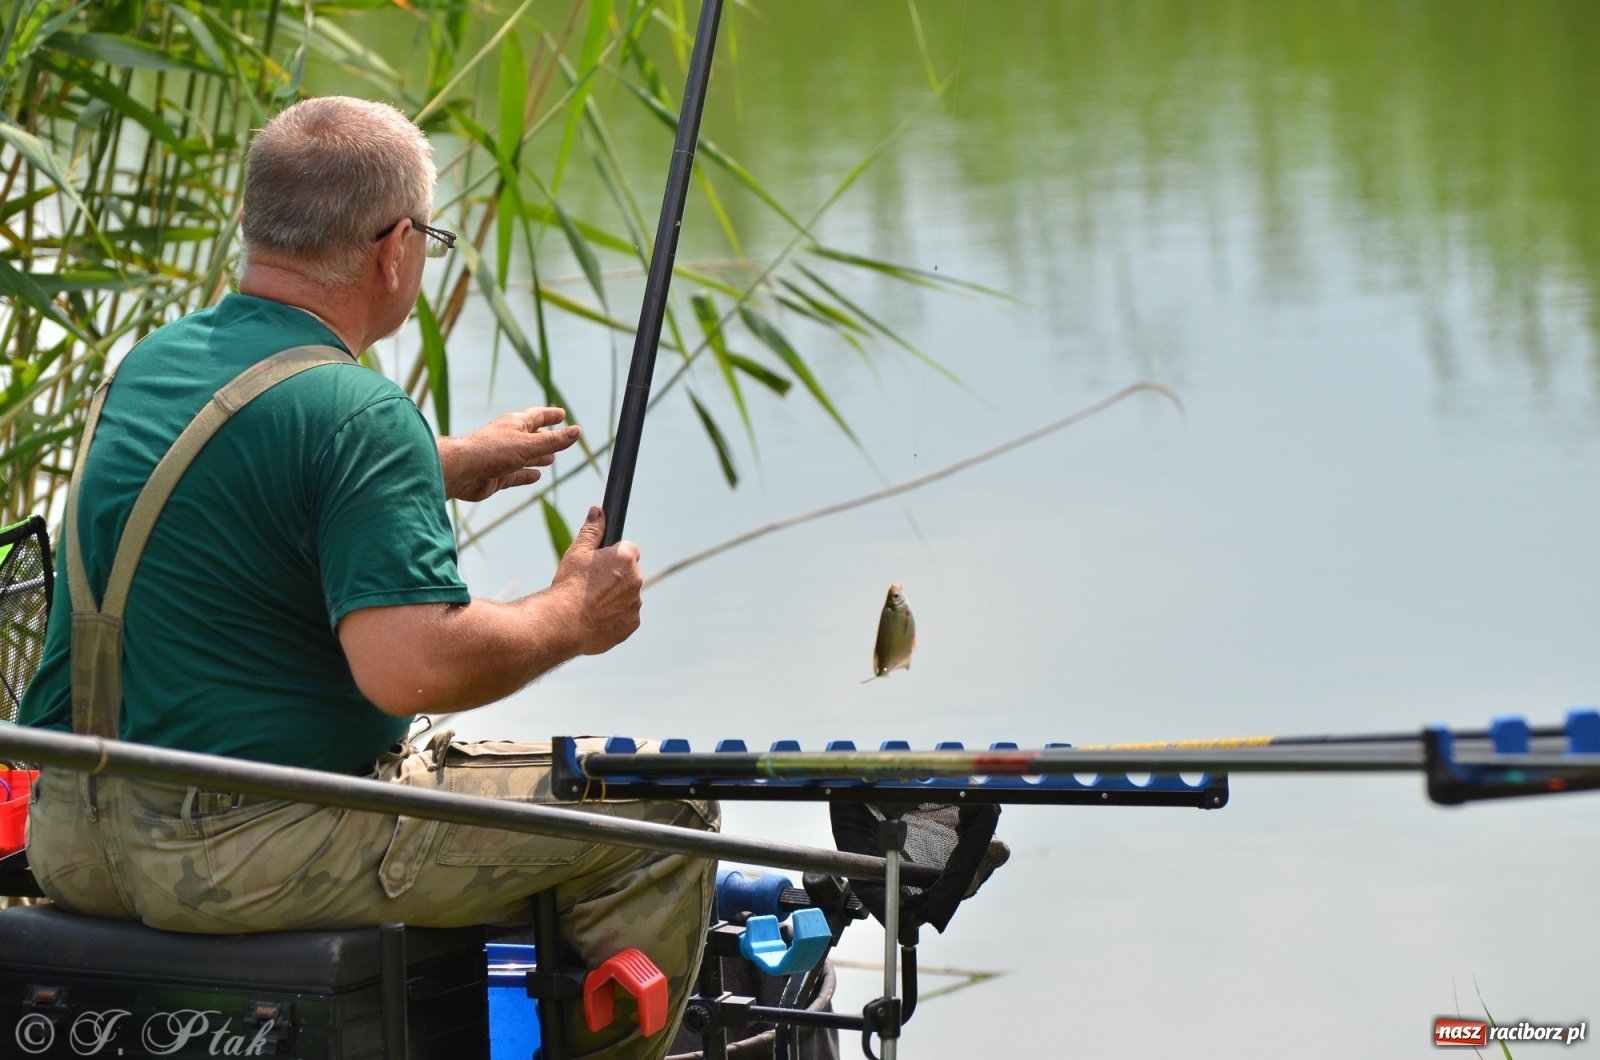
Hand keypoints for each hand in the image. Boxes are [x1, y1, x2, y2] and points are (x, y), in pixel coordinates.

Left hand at [437, 407, 579, 501]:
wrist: (462, 471)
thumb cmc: (491, 451)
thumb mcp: (529, 444)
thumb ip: (554, 440)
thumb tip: (577, 431)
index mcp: (515, 424)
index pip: (537, 416)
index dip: (550, 415)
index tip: (562, 414)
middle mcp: (509, 439)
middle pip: (532, 436)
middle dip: (547, 437)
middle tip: (560, 437)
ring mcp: (502, 458)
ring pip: (525, 457)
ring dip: (539, 457)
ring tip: (552, 459)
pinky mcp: (497, 476)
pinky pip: (516, 475)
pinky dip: (527, 475)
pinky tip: (536, 476)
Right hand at [548, 507, 642, 654]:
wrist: (564, 623)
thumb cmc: (569, 585)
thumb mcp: (577, 552)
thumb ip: (592, 530)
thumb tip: (598, 511)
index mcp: (625, 558)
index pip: (629, 550)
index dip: (614, 556)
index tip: (601, 564)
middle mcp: (636, 579)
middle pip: (629, 573)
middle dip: (615, 577)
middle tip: (592, 585)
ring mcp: (635, 603)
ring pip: (628, 595)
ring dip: (615, 597)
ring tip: (591, 604)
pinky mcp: (631, 623)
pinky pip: (626, 616)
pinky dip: (615, 616)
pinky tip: (596, 618)